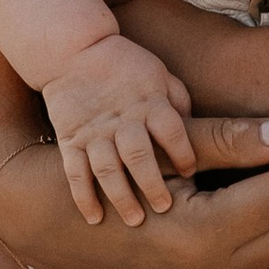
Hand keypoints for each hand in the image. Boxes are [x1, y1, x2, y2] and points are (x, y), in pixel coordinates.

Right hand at [41, 36, 195, 227]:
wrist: (74, 50)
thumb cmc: (125, 65)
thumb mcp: (159, 73)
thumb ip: (178, 101)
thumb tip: (197, 128)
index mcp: (149, 102)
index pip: (171, 130)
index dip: (183, 152)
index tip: (191, 172)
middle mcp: (122, 119)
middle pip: (138, 155)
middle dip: (153, 183)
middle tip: (164, 207)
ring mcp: (94, 132)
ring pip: (107, 168)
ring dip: (120, 195)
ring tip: (134, 219)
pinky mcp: (71, 139)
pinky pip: (75, 171)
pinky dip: (83, 196)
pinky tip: (94, 217)